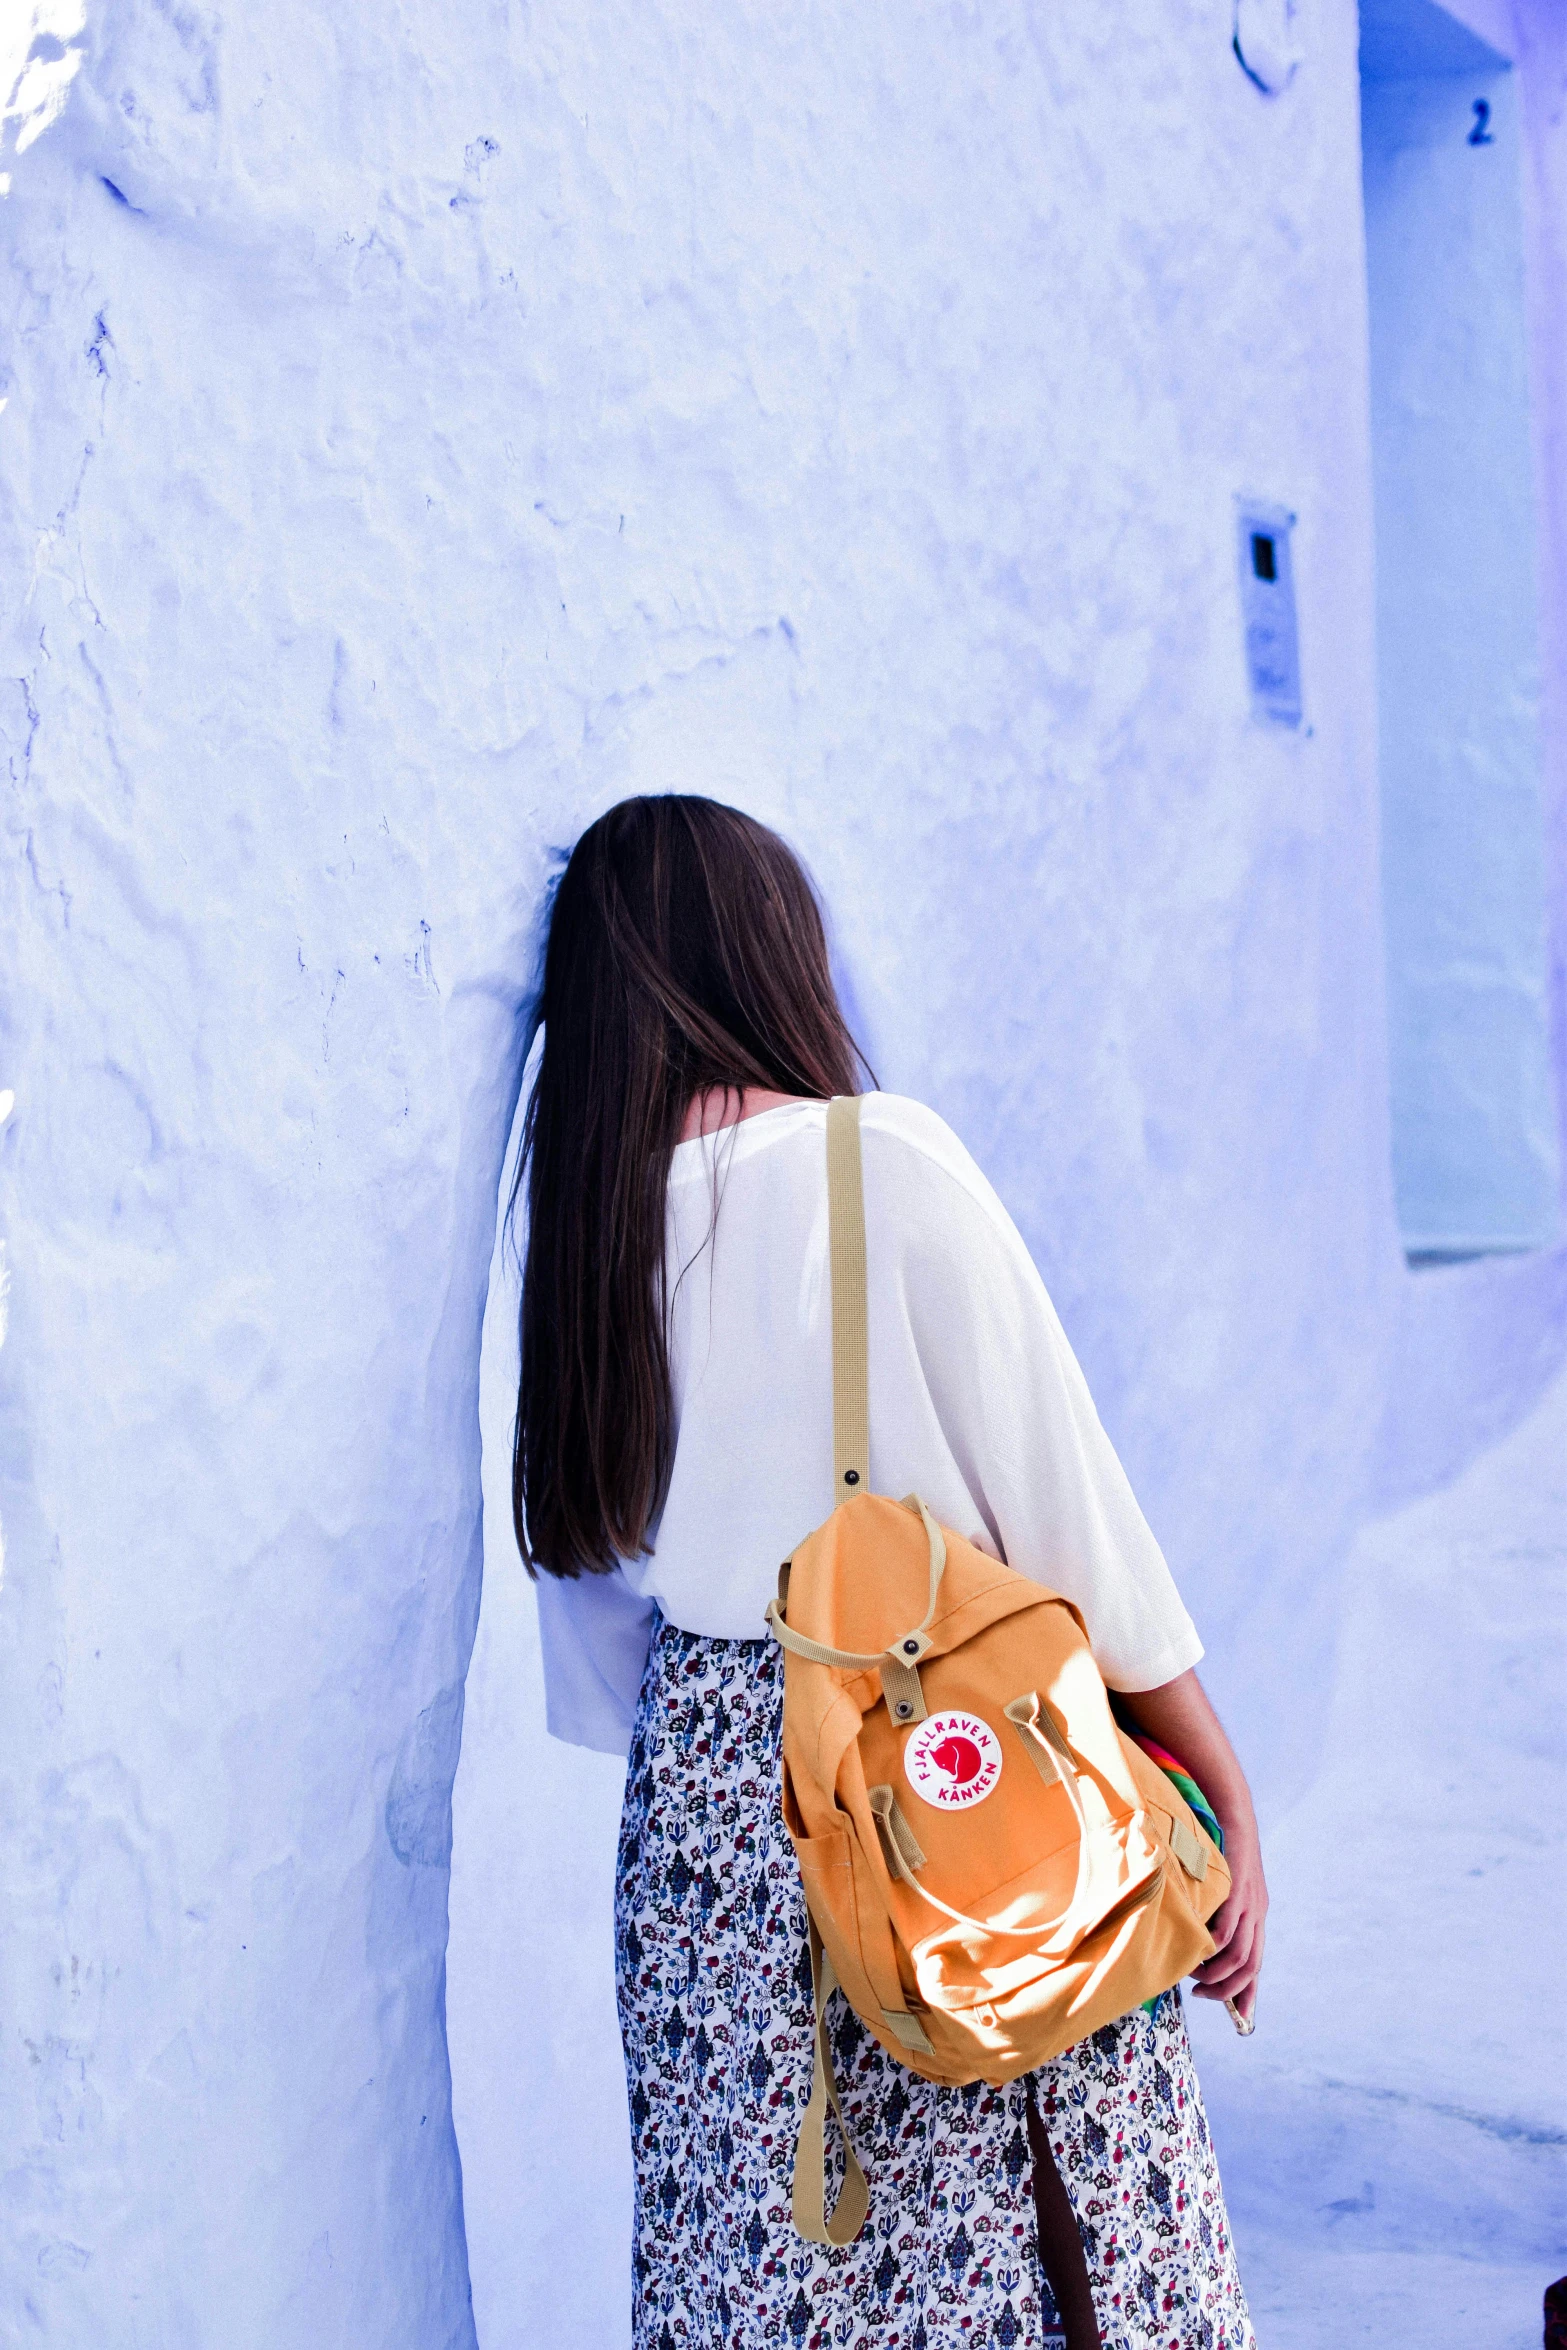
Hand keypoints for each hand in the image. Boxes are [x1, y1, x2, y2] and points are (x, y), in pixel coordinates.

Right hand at [1190, 1816, 1266, 2023]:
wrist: (1232, 1812)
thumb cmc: (1219, 1848)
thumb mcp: (1222, 1886)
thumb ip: (1216, 1911)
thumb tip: (1194, 1937)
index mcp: (1256, 1916)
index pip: (1256, 1964)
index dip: (1249, 1994)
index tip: (1243, 2021)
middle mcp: (1258, 1914)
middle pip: (1250, 1968)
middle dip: (1227, 1992)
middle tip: (1202, 1996)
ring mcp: (1250, 1904)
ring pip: (1239, 1956)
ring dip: (1216, 1976)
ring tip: (1194, 1977)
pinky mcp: (1238, 1892)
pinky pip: (1228, 1932)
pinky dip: (1214, 1950)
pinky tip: (1199, 1952)